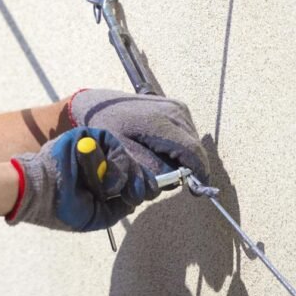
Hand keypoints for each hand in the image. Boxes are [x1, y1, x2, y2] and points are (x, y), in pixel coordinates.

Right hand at [7, 127, 144, 231]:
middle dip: (136, 182)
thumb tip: (134, 200)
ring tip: (106, 188)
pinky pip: (111, 142)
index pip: (128, 178)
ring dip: (120, 175)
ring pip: (124, 156)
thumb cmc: (61, 208)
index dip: (141, 185)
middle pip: (131, 166)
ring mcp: (93, 149)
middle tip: (131, 194)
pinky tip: (102, 174)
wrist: (39, 192)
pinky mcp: (86, 136)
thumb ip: (117, 208)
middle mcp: (98, 164)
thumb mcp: (95, 216)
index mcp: (99, 181)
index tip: (148, 194)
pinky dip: (111, 160)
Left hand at [69, 89, 209, 189]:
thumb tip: (171, 181)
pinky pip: (185, 136)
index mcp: (162, 122)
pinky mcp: (177, 109)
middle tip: (158, 176)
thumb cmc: (104, 126)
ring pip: (191, 145)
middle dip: (181, 169)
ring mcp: (178, 109)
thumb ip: (146, 167)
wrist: (98, 103)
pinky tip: (156, 149)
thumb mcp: (120, 151)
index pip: (193, 152)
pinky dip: (175, 148)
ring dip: (178, 159)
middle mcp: (176, 112)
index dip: (198, 174)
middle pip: (193, 151)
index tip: (194, 191)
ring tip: (153, 160)